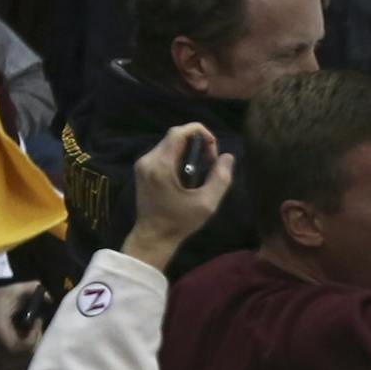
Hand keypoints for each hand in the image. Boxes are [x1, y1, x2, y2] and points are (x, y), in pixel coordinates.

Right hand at [0, 282, 41, 354]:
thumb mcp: (14, 290)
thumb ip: (32, 288)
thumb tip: (49, 298)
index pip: (19, 346)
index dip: (32, 337)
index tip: (36, 322)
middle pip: (22, 355)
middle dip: (34, 342)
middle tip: (36, 328)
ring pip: (18, 359)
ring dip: (29, 347)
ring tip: (31, 332)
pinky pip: (13, 360)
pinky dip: (22, 352)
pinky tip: (24, 338)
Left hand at [121, 123, 234, 272]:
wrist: (153, 237)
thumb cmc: (180, 222)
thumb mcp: (207, 203)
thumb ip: (220, 178)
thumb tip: (227, 157)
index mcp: (161, 166)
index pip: (179, 132)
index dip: (201, 133)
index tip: (213, 151)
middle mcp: (148, 160)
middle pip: (175, 136)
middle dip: (197, 142)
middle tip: (210, 162)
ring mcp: (143, 164)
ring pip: (169, 143)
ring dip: (188, 150)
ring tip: (201, 169)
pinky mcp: (143, 170)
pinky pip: (164, 152)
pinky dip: (179, 156)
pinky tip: (187, 174)